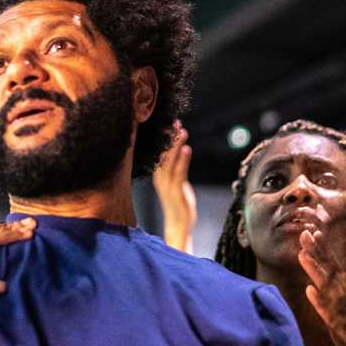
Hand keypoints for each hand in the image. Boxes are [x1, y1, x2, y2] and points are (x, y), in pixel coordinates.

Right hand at [153, 121, 196, 252]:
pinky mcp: (176, 191)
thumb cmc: (178, 202)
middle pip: (163, 154)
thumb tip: (180, 151)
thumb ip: (177, 167)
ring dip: (175, 145)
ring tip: (181, 131)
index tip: (169, 123)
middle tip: (175, 122)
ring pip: (170, 161)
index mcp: (159, 175)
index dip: (164, 138)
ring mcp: (167, 185)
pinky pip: (179, 173)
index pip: (160, 153)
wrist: (178, 224)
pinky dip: (182, 160)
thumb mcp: (176, 182)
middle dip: (169, 137)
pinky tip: (187, 149)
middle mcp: (160, 178)